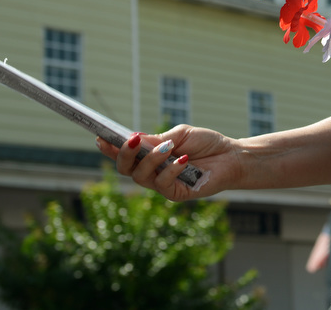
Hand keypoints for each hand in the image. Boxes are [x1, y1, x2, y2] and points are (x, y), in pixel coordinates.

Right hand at [97, 124, 240, 201]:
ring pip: (142, 177)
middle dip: (123, 155)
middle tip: (131, 141)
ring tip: (167, 147)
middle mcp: (152, 171)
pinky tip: (183, 159)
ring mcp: (162, 184)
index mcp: (150, 155)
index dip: (110, 148)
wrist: (230, 156)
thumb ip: (157, 139)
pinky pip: (164, 184)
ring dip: (152, 159)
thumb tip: (133, 138)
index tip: (100, 137)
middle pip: (126, 169)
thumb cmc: (205, 144)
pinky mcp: (175, 194)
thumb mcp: (179, 135)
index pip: (125, 154)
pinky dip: (172, 169)